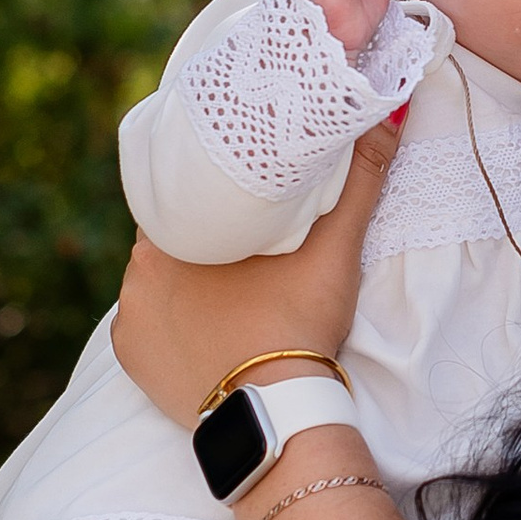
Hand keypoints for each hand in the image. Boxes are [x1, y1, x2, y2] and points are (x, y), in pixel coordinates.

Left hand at [112, 118, 402, 422]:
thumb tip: (391, 108)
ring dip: (184, 278)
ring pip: (158, 277)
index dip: (213, 189)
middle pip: (173, 233)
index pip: (186, 189)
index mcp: (175, 227)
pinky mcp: (129, 356)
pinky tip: (202, 325)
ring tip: (227, 288)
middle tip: (245, 247)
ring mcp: (128, 314)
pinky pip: (144, 325)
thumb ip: (361, 176)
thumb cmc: (300, 320)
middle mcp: (137, 265)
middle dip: (203, 235)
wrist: (276, 411)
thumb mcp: (335, 245)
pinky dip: (167, 323)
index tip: (239, 197)